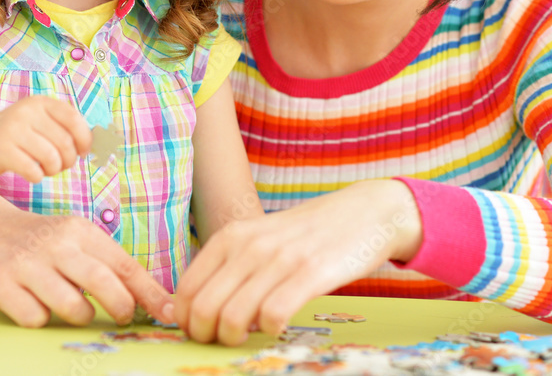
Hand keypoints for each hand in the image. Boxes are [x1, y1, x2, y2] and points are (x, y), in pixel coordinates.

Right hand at [0, 96, 92, 183]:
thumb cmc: (16, 137)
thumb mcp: (39, 123)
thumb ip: (64, 128)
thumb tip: (99, 143)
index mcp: (41, 103)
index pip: (75, 121)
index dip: (85, 140)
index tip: (83, 153)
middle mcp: (27, 111)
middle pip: (65, 143)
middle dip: (68, 161)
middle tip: (60, 166)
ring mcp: (12, 129)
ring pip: (51, 158)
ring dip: (53, 170)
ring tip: (46, 170)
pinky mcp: (0, 149)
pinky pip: (33, 171)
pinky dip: (37, 177)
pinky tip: (31, 174)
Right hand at [0, 192, 173, 326]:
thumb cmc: (42, 242)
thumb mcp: (76, 241)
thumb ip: (109, 265)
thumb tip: (157, 300)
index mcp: (82, 231)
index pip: (124, 264)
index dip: (150, 293)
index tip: (170, 314)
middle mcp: (57, 244)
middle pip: (103, 282)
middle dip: (122, 307)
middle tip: (124, 318)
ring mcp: (27, 263)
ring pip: (72, 306)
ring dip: (82, 317)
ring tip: (76, 309)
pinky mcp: (0, 283)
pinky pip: (34, 318)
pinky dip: (41, 320)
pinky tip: (36, 305)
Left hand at [173, 179, 422, 345]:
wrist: (365, 212)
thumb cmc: (309, 233)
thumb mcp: (260, 237)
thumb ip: (229, 265)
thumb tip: (194, 309)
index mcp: (232, 236)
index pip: (186, 289)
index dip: (187, 320)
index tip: (203, 330)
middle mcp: (250, 245)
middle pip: (203, 309)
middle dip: (206, 336)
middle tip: (224, 339)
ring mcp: (281, 258)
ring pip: (233, 317)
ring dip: (235, 339)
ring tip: (249, 335)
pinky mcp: (312, 272)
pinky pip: (274, 315)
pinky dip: (270, 330)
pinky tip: (279, 324)